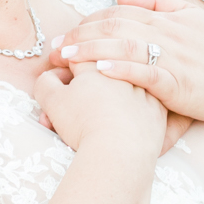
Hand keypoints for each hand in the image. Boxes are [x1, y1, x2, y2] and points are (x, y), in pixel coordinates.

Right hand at [32, 58, 164, 155]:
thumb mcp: (52, 101)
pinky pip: (145, 102)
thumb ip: (46, 83)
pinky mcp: (158, 109)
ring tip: (96, 108)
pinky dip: (133, 107)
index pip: (79, 52)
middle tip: (75, 90)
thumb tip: (49, 75)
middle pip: (102, 65)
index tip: (58, 68)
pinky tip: (124, 117)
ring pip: (125, 83)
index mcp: (98, 63)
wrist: (120, 151)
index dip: (65, 59)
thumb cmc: (84, 124)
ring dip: (109, 91)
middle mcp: (125, 69)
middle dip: (85, 73)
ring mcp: (145, 88)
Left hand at [51, 0, 203, 124]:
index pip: (120, 12)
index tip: (67, 31)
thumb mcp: (194, 21)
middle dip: (81, 35)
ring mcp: (173, 58)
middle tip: (53, 47)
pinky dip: (121, 71)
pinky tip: (99, 73)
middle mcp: (168, 34)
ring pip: (124, 47)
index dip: (90, 20)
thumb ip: (159, 3)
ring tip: (65, 58)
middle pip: (115, 27)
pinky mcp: (178, 83)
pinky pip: (146, 73)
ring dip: (91, 51)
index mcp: (169, 19)